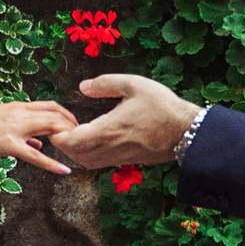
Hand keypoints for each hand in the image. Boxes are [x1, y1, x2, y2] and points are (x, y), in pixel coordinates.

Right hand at [0, 101, 80, 172]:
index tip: (74, 125)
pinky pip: (34, 156)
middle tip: (81, 138)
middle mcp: (19, 114)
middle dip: (72, 126)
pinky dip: (51, 163)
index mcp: (17, 107)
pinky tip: (63, 170)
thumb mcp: (0, 122)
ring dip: (67, 137)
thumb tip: (38, 143)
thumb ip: (21, 130)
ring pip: (49, 128)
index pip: (49, 106)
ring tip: (77, 148)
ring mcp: (15, 129)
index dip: (66, 115)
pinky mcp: (8, 144)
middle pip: (54, 115)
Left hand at [54, 74, 200, 168]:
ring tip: (76, 131)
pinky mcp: (126, 160)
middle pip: (74, 154)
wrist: (185, 131)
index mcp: (108, 129)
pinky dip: (87, 154)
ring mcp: (118, 157)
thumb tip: (83, 87)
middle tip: (64, 125)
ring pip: (85, 161)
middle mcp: (110, 148)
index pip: (71, 141)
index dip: (58, 134)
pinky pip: (98, 162)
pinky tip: (92, 139)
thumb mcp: (134, 84)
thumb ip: (106, 83)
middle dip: (63, 142)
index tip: (60, 120)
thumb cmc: (162, 106)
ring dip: (75, 149)